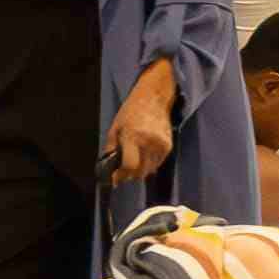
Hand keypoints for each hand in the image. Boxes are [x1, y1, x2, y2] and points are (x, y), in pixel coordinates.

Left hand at [107, 57, 180, 187]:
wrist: (153, 99)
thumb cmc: (130, 112)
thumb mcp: (115, 129)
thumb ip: (111, 149)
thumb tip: (109, 168)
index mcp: (132, 136)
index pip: (129, 165)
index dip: (121, 175)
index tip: (115, 179)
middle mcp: (148, 142)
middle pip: (140, 171)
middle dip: (130, 175)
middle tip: (123, 172)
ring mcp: (160, 145)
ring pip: (150, 170)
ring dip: (140, 170)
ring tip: (134, 163)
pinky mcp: (168, 146)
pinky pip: (158, 164)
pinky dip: (149, 164)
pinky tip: (144, 156)